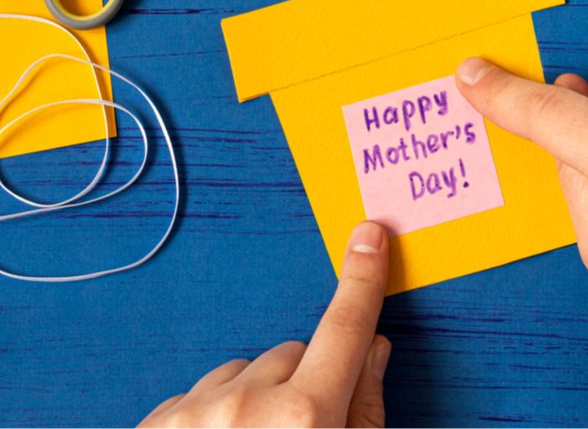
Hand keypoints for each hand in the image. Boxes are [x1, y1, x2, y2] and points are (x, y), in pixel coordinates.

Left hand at [140, 222, 390, 427]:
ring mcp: (197, 415)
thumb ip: (364, 409)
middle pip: (291, 354)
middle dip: (299, 382)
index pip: (347, 329)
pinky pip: (196, 395)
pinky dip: (208, 418)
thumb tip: (371, 351)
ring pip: (241, 373)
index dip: (363, 281)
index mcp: (306, 417)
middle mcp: (250, 408)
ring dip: (251, 400)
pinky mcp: (158, 424)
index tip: (369, 236)